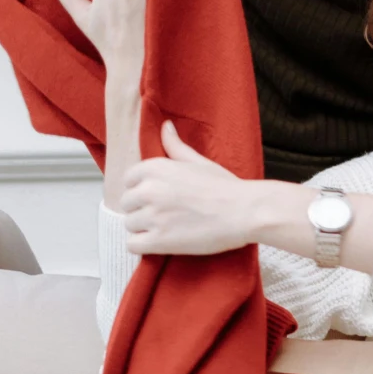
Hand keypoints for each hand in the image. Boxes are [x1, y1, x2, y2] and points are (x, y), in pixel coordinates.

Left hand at [117, 122, 264, 255]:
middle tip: (165, 216)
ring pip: (130, 224)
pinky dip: (143, 246)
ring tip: (165, 230)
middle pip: (127, 204)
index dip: (142, 190)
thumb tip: (165, 127)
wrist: (245, 212)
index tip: (158, 198)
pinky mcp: (159, 240)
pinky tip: (159, 243)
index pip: (128, 181)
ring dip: (144, 229)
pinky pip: (132, 245)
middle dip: (142, 210)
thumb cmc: (226, 187)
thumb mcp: (198, 161)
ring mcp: (152, 216)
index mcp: (155, 167)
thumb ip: (176, 147)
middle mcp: (149, 189)